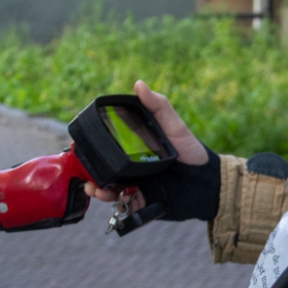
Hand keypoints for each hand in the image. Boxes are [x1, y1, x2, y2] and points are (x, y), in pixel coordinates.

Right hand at [84, 80, 207, 207]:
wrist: (206, 184)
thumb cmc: (192, 151)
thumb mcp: (175, 126)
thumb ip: (158, 106)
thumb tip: (139, 84)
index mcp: (136, 145)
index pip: (109, 143)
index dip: (93, 144)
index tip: (80, 143)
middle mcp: (132, 164)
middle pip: (103, 166)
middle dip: (89, 168)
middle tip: (82, 167)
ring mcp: (135, 183)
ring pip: (108, 185)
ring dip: (96, 186)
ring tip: (93, 187)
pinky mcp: (140, 201)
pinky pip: (120, 202)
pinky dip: (110, 200)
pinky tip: (106, 194)